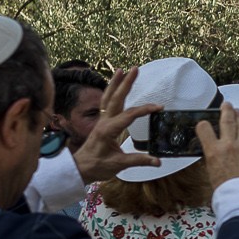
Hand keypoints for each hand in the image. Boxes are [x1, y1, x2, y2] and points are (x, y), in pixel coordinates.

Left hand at [72, 67, 160, 183]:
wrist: (80, 168)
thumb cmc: (97, 166)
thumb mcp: (118, 165)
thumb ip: (138, 161)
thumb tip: (157, 161)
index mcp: (109, 130)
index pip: (129, 115)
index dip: (145, 110)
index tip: (159, 107)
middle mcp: (104, 122)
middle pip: (116, 98)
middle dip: (126, 83)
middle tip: (135, 69)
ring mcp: (102, 120)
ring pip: (108, 97)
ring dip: (115, 83)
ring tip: (122, 69)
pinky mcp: (102, 122)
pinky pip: (106, 103)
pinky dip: (111, 92)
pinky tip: (115, 86)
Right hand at [199, 101, 238, 185]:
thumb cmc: (226, 190)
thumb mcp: (212, 171)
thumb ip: (214, 157)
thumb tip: (215, 151)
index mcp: (213, 151)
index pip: (204, 128)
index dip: (202, 124)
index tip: (204, 123)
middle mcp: (228, 145)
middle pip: (227, 120)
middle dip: (226, 109)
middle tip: (226, 104)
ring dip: (238, 116)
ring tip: (237, 111)